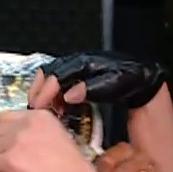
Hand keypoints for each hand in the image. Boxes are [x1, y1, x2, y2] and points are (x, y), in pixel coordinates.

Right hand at [36, 52, 166, 109]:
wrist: (138, 76)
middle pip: (48, 72)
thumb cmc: (126, 81)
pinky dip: (52, 94)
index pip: (57, 75)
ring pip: (50, 75)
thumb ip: (89, 90)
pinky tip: (56, 107)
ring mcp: (75, 67)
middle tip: (35, 108)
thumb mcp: (110, 87)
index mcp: (83, 64)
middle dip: (38, 90)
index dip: (46, 91)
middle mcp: (76, 62)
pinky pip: (58, 81)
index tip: (40, 106)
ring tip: (42, 109)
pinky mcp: (76, 74)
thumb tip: (69, 95)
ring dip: (43, 92)